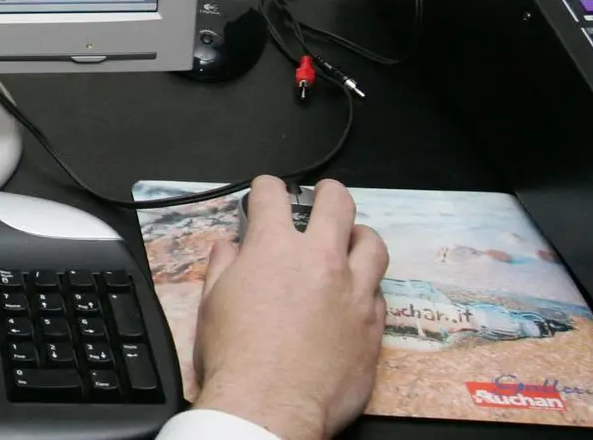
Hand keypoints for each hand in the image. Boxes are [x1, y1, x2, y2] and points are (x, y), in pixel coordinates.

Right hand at [192, 176, 387, 439]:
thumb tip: (230, 249)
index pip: (274, 196)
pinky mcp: (374, 326)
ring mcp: (354, 293)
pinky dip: (367, 285)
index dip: (267, 187)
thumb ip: (224, 265)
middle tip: (324, 192)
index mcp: (274, 249)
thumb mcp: (212, 302)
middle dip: (328, 191)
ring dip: (360, 235)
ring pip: (373, 244)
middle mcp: (321, 262)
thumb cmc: (236, 358)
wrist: (270, 405)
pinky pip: (380, 293)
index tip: (266, 190)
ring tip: (353, 238)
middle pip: (337, 204)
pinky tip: (355, 293)